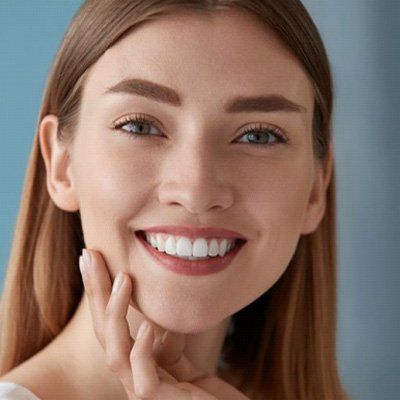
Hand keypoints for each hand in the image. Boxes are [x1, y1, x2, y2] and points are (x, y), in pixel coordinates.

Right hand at [79, 249, 249, 399]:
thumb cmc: (206, 396)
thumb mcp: (181, 361)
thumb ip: (165, 342)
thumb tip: (153, 318)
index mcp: (135, 364)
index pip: (110, 324)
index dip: (99, 292)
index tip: (94, 257)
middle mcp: (133, 377)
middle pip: (103, 333)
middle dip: (95, 293)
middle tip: (90, 256)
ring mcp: (145, 394)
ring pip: (114, 355)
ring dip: (115, 315)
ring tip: (122, 281)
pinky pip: (143, 381)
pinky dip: (141, 352)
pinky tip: (147, 328)